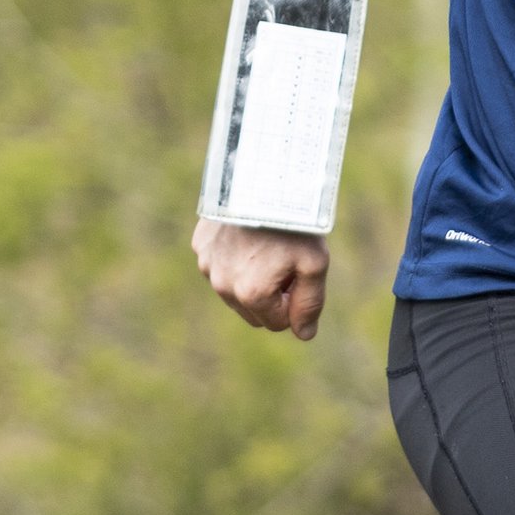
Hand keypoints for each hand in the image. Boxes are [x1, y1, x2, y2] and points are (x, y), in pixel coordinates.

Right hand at [194, 215, 330, 339]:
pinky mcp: (200, 246)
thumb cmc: (294, 223)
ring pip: (235, 291)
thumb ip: (309, 305)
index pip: (278, 324)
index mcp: (251, 295)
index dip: (293, 302)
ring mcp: (207, 264)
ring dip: (252, 279)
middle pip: (254, 311)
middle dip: (272, 295)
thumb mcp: (315, 264)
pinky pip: (220, 265)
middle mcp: (222, 286)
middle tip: (285, 261)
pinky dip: (234, 258)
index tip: (299, 274)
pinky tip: (248, 235)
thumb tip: (303, 335)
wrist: (264, 178)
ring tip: (267, 247)